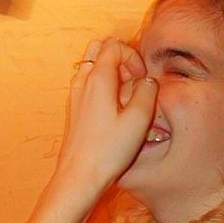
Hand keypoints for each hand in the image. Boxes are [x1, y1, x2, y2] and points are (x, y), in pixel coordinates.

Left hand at [56, 37, 157, 189]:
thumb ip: (147, 93)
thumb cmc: (108, 151)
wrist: (79, 176)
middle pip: (98, 50)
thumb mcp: (138, 120)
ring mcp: (75, 96)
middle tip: (134, 81)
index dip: (133, 57)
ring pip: (92, 67)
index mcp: (98, 79)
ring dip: (112, 73)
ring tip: (126, 97)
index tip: (143, 79)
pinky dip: (103, 87)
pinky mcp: (74, 110)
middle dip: (120, 59)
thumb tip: (148, 81)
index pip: (114, 46)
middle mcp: (82, 82)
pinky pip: (88, 85)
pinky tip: (114, 111)